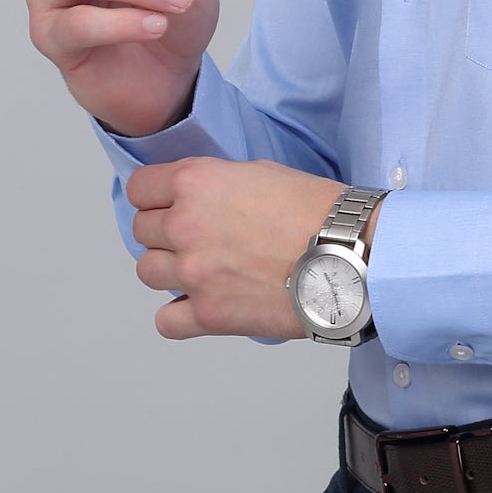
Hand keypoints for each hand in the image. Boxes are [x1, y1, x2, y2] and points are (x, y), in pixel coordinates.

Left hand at [125, 160, 383, 339]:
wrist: (350, 256)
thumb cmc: (319, 212)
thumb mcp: (263, 172)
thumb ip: (219, 185)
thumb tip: (204, 199)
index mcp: (196, 183)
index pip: (141, 188)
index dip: (155, 195)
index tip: (165, 202)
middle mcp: (185, 226)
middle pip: (142, 230)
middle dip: (164, 231)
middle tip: (195, 236)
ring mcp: (193, 273)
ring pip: (147, 271)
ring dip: (169, 269)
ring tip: (201, 269)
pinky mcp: (209, 314)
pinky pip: (165, 320)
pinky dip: (178, 315)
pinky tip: (198, 305)